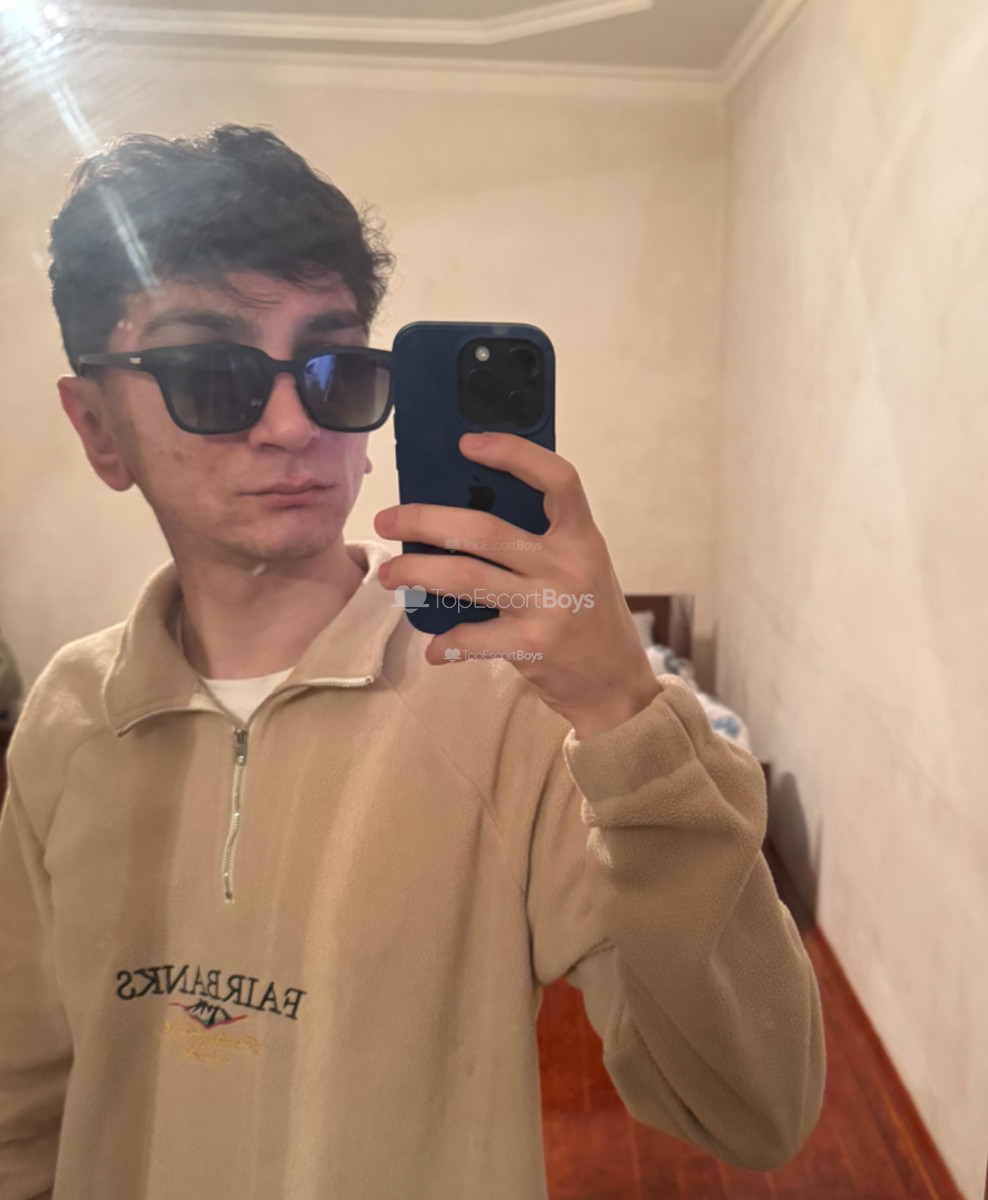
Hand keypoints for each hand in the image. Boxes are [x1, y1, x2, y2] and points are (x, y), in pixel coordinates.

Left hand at [373, 432, 661, 739]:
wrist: (617, 686)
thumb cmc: (590, 617)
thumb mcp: (580, 567)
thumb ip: (539, 541)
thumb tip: (460, 516)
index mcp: (582, 537)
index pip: (557, 478)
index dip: (514, 453)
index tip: (467, 443)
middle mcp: (567, 566)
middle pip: (484, 529)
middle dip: (424, 520)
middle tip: (387, 521)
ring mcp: (549, 607)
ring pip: (465, 578)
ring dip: (416, 573)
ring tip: (388, 576)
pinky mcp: (532, 646)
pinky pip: (471, 637)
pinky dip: (445, 643)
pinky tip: (435, 647)